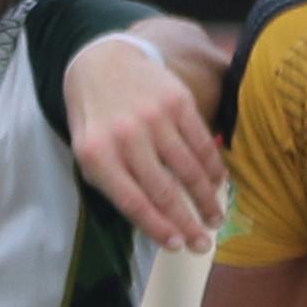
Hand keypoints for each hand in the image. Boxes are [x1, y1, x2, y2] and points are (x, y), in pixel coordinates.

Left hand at [63, 30, 229, 250]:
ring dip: (206, 200)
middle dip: (188, 223)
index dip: (159, 228)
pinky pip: (201, 142)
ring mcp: (154, 118)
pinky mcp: (178, 101)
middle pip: (165, 192)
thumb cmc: (95, 118)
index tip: (178, 245)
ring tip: (215, 219)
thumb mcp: (89, 153)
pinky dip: (213, 168)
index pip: (134, 203)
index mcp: (98, 156)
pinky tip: (217, 184)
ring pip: (189, 170)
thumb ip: (115, 184)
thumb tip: (156, 222)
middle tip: (204, 244)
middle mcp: (126, 138)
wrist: (103, 61)